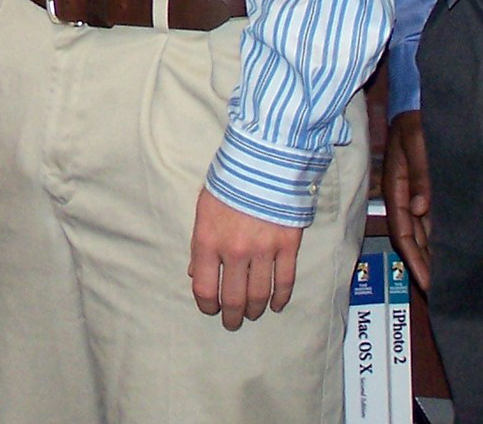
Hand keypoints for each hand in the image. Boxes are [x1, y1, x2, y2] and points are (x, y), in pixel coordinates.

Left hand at [190, 190, 303, 330]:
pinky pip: (285, 281)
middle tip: (232, 322)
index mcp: (208, 240)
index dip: (206, 305)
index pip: (204, 288)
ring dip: (254, 310)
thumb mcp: (204, 209)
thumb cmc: (228, 182)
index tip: (210, 309)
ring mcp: (263, 250)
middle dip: (231, 316)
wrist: (263, 159)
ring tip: (252, 314)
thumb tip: (195, 272)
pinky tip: (276, 305)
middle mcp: (234, 250)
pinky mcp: (287, 245)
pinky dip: (281, 298)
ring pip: (259, 295)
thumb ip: (199, 244)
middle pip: (233, 299)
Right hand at [382, 111, 431, 289]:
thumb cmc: (419, 116)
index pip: (402, 230)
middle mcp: (404, 192)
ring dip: (432, 253)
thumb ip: (421, 173)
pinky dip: (439, 236)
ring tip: (448, 278)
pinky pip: (432, 218)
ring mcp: (416, 190)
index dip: (415, 259)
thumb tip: (421, 209)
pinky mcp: (429, 186)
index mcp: (396, 184)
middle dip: (423, 264)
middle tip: (441, 292)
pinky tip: (451, 249)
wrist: (422, 97)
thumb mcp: (419, 140)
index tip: (428, 284)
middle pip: (410, 236)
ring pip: (422, 230)